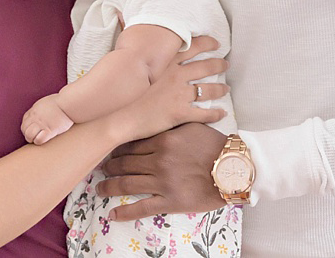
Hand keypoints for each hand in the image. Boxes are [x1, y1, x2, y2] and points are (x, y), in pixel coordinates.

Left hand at [21, 94, 73, 144]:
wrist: (69, 103)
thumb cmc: (61, 103)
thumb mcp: (45, 103)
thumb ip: (39, 110)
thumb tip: (38, 116)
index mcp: (34, 110)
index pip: (24, 122)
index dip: (28, 128)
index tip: (34, 130)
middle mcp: (36, 117)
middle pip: (24, 129)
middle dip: (28, 134)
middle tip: (35, 136)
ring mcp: (42, 123)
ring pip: (29, 135)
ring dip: (32, 139)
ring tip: (39, 139)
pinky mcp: (50, 129)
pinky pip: (39, 139)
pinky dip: (40, 141)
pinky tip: (45, 139)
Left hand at [96, 122, 227, 220]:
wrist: (234, 168)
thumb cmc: (216, 145)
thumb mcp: (193, 126)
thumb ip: (172, 125)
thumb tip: (156, 120)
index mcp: (163, 140)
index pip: (131, 144)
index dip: (117, 149)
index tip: (110, 151)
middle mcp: (158, 161)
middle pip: (124, 164)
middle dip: (110, 167)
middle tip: (102, 169)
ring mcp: (162, 183)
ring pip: (127, 185)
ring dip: (109, 187)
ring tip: (99, 189)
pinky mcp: (170, 202)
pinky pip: (142, 208)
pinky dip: (124, 213)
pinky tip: (112, 215)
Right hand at [112, 35, 228, 141]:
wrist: (117, 115)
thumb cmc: (121, 90)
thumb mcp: (132, 65)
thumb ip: (142, 52)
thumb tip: (133, 30)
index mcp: (166, 62)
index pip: (193, 46)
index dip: (208, 43)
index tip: (216, 44)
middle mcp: (177, 75)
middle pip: (206, 66)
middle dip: (219, 65)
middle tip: (225, 64)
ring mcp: (180, 94)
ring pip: (208, 89)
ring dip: (221, 88)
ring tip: (226, 88)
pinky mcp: (180, 113)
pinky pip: (204, 113)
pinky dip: (216, 114)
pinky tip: (222, 113)